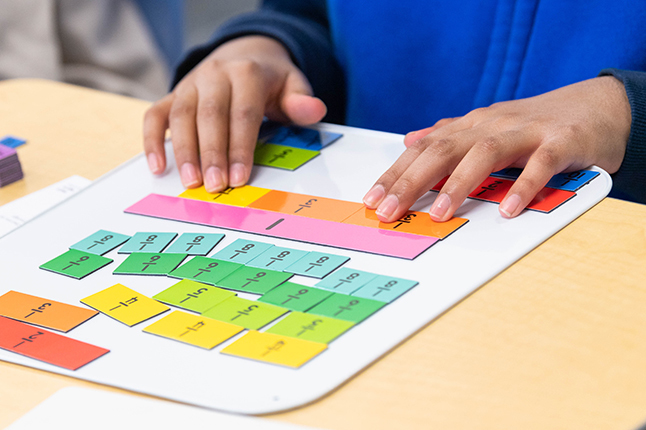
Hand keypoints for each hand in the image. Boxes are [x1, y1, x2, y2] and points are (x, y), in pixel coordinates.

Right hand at [144, 36, 326, 190]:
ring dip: (184, 151)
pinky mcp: (173, 95)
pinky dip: (152, 140)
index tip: (240, 176)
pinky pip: (155, 115)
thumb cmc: (269, 80)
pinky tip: (158, 167)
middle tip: (214, 185)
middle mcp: (215, 75)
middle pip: (210, 115)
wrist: (244, 54)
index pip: (243, 113)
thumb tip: (314, 110)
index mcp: (247, 73)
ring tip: (191, 181)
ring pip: (181, 116)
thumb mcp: (292, 84)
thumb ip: (301, 101)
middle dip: (212, 153)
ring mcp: (191, 84)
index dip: (241, 147)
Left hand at [362, 76, 630, 221]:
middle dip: (412, 182)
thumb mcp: (486, 128)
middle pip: (443, 151)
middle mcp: (490, 126)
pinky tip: (509, 210)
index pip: (423, 150)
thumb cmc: (533, 126)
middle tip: (390, 211)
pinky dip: (524, 185)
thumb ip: (448, 135)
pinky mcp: (561, 142)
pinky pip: (540, 163)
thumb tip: (410, 140)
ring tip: (440, 214)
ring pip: (484, 153)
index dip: (396, 174)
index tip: (372, 201)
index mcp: (470, 127)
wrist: (596, 108)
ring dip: (459, 183)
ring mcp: (525, 132)